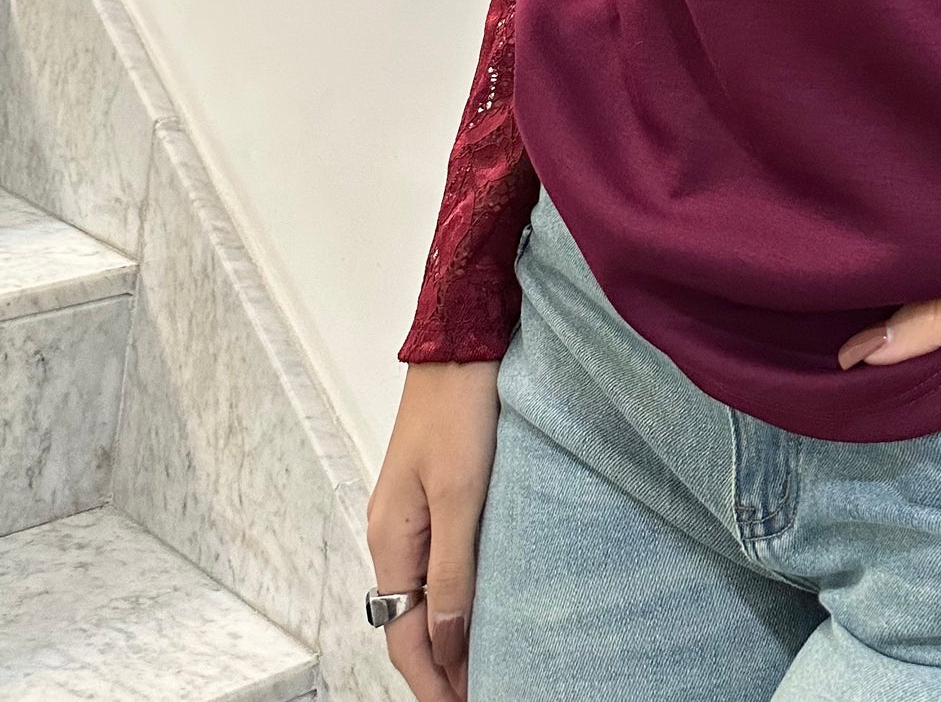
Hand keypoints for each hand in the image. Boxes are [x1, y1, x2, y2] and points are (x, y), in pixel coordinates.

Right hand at [367, 359, 503, 701]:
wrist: (461, 339)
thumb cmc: (460, 406)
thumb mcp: (461, 494)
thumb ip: (454, 571)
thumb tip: (448, 645)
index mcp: (390, 539)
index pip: (403, 636)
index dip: (434, 681)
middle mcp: (392, 532)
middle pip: (409, 621)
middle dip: (440, 666)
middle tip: (481, 691)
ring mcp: (410, 512)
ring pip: (423, 592)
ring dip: (448, 633)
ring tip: (485, 660)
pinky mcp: (432, 492)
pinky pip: (436, 561)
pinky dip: (454, 594)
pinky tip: (482, 600)